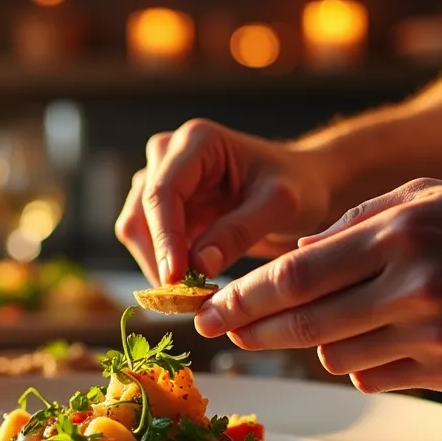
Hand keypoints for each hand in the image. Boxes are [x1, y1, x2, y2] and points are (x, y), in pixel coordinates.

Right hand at [116, 119, 336, 285]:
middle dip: (159, 258)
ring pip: (136, 231)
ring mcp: (161, 180)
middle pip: (141, 213)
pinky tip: (192, 287)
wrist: (305, 187)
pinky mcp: (163, 209)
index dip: (165, 237)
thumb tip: (198, 266)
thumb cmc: (299, 185)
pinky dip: (164, 269)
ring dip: (158, 267)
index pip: (164, 191)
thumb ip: (239, 232)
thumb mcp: (280, 205)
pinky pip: (148, 244)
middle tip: (187, 299)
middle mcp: (169, 155)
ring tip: (194, 296)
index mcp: (197, 141)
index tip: (175, 279)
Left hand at [194, 178, 441, 392]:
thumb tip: (293, 257)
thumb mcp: (429, 196)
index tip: (211, 311)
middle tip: (225, 334)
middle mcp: (415, 287)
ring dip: (320, 341)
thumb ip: (356, 222)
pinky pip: (377, 376)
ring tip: (338, 317)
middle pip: (306, 323)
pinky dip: (363, 361)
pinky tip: (383, 337)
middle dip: (255, 331)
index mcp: (402, 233)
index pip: (298, 275)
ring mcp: (436, 336)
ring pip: (337, 355)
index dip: (245, 298)